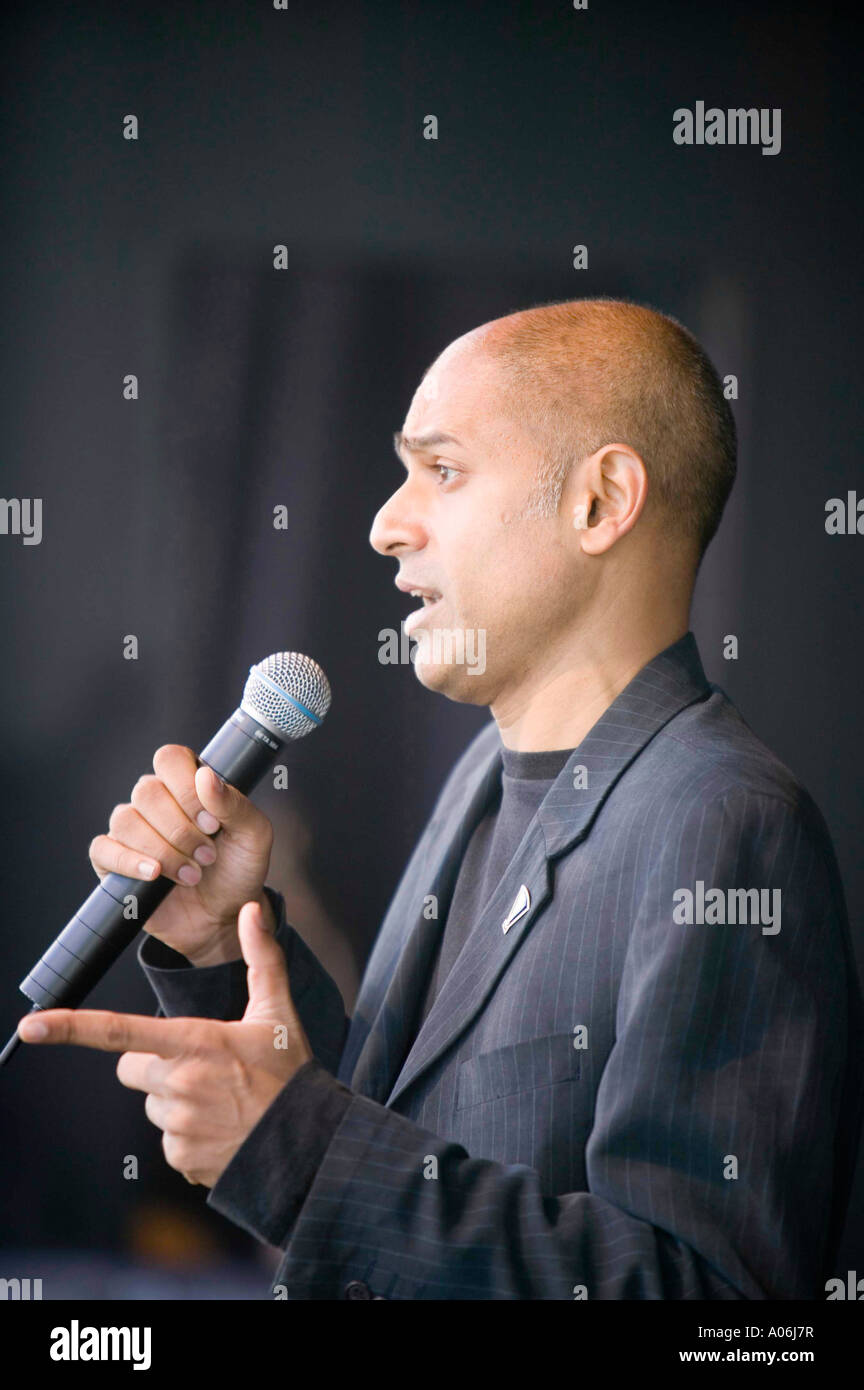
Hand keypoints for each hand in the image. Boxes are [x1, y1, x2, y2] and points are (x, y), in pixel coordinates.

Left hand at [17, 901, 312, 1187]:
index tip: (32, 1027)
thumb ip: (262, 957)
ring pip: (152, 1104)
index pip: (119, 1032)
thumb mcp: (278, 1012)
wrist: (308, 1144)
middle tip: (202, 1068)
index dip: (70, 1028)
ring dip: (175, 1101)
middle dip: (155, 1066)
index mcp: (195, 1042)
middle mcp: (178, 1083)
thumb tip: (255, 909)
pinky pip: (167, 1141)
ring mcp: (176, 1125)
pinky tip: (221, 1129)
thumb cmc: (290, 1074)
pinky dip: (189, 1136)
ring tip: (221, 1102)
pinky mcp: (180, 1158)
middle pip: (132, 1068)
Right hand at [89, 744, 274, 965]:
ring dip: (163, 850)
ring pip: (126, 820)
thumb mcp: (254, 836)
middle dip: (181, 830)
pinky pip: (103, 848)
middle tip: (207, 857)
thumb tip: (205, 776)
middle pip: (147, 791)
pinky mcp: (112, 859)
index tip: (212, 823)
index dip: (187, 789)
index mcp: (187, 784)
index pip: (170, 759)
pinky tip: (155, 875)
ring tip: (191, 874)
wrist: (223, 917)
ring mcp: (131, 829)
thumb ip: (235, 804)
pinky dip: (129, 861)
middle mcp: (156, 800)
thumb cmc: (239, 869)